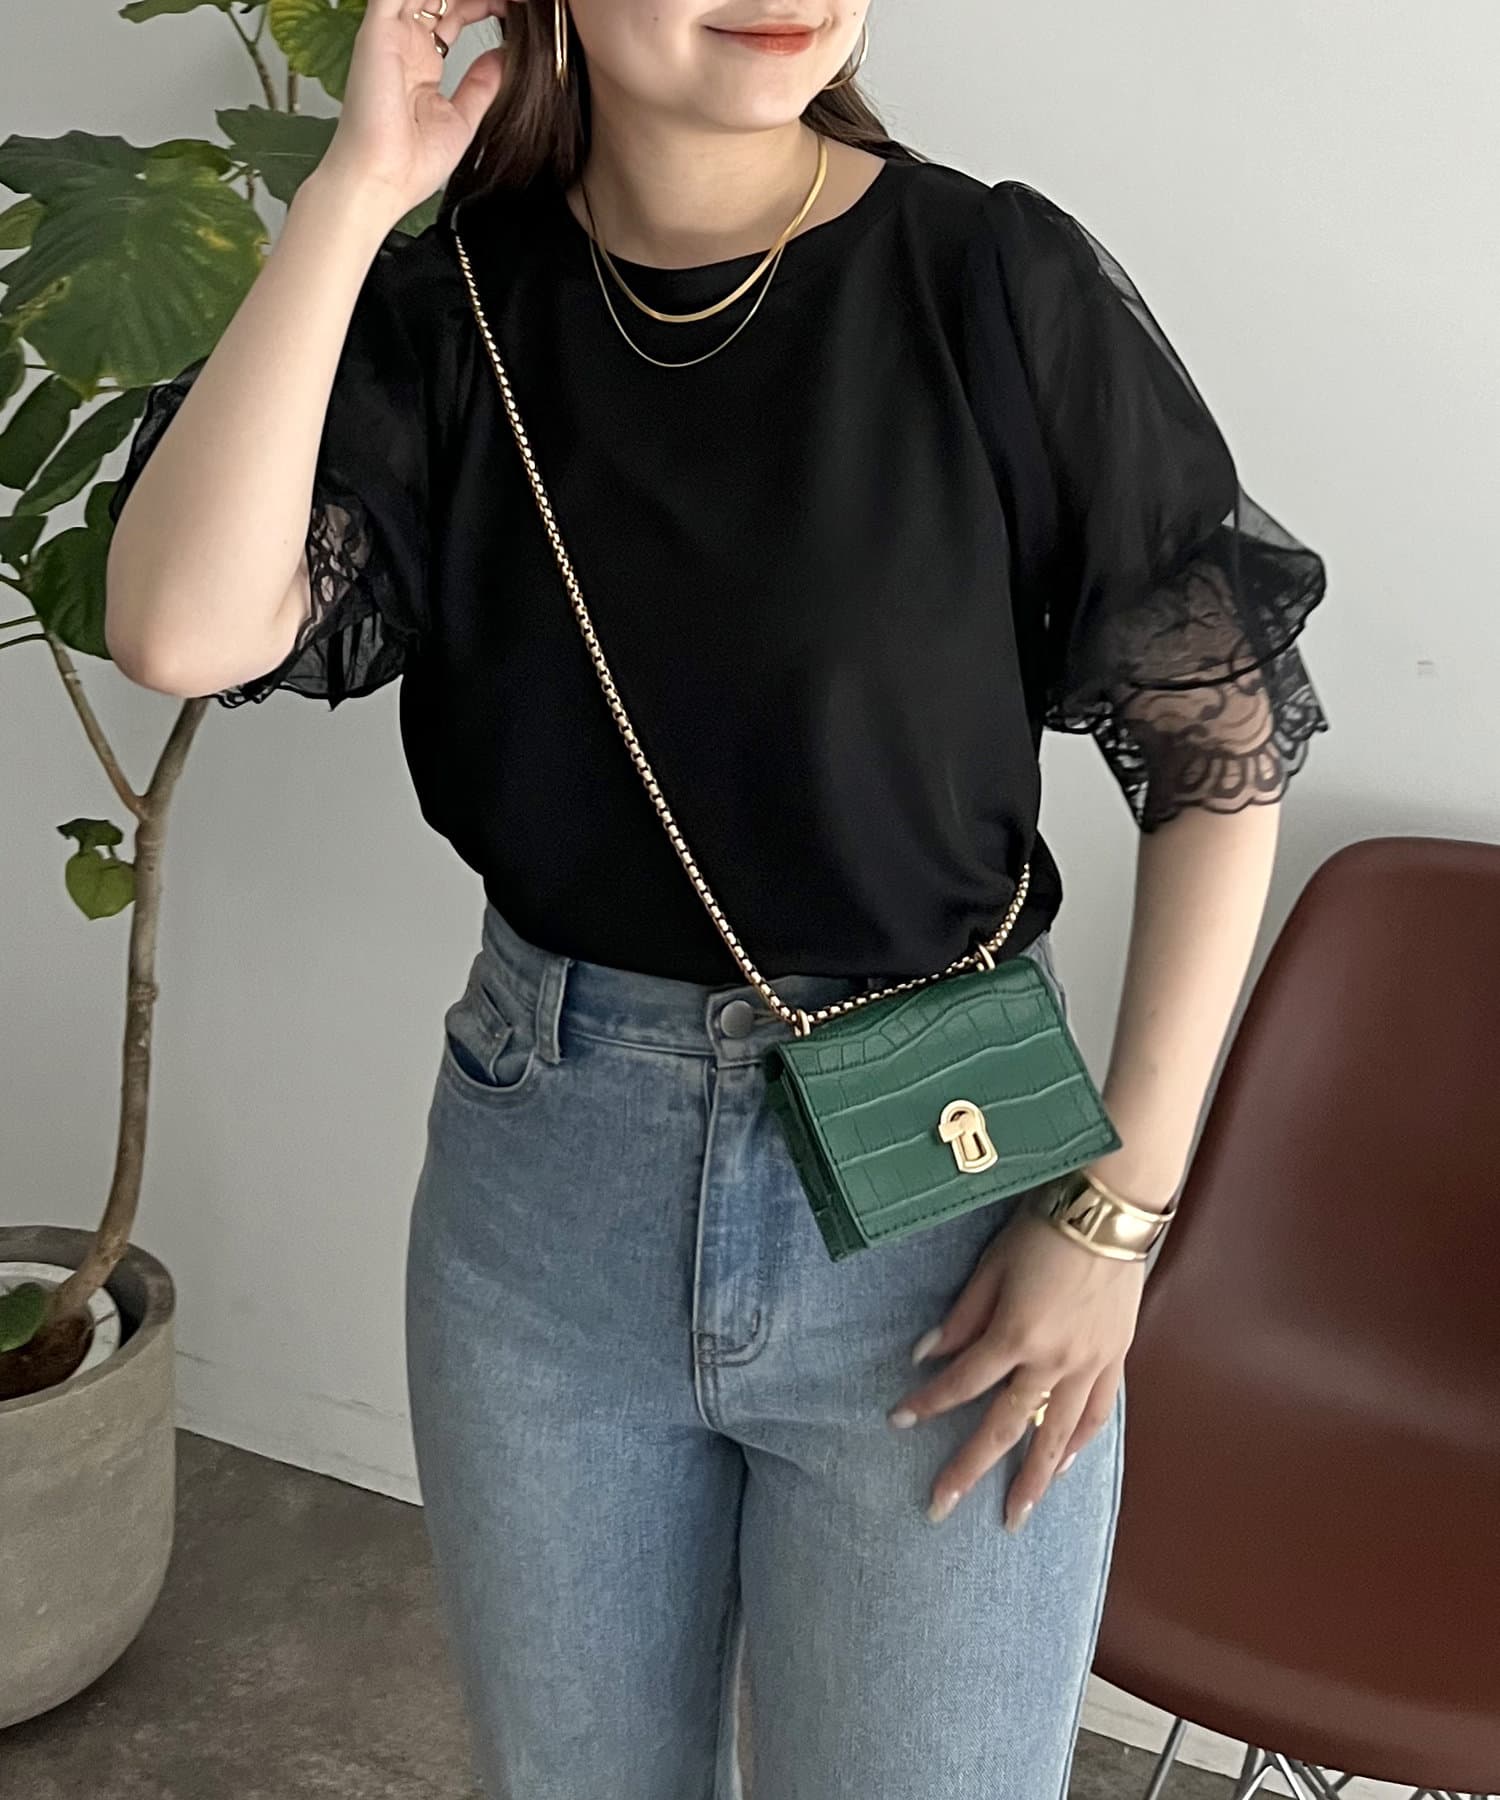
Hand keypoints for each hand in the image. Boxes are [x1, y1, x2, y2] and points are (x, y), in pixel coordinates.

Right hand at [317, 0, 513, 227]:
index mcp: (422, 63)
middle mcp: (405, 44)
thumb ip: (481, 85)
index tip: (514, 9)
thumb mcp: (461, 120)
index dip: (484, 5)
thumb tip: (503, 57)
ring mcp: (390, 34)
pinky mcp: (378, 31)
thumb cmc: (409, 165)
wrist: (382, 182)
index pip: (453, 15)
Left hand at [887, 1207, 1143, 1530]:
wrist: (1110, 1213)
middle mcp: (1053, 1361)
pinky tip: (1064, 1465)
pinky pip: (1097, 1413)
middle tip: (940, 1507)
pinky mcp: (1115, 1360)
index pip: (962, 1383)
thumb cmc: (1045, 1229)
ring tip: (1015, 1515)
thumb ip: (962, 1318)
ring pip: (1056, 1435)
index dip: (927, 1403)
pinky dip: (1080, 1443)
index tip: (898, 1421)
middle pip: (1004, 1426)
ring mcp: (1088, 1365)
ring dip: (1033, 1479)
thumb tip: (925, 1356)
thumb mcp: (992, 1266)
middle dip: (969, 1469)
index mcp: (1016, 1335)